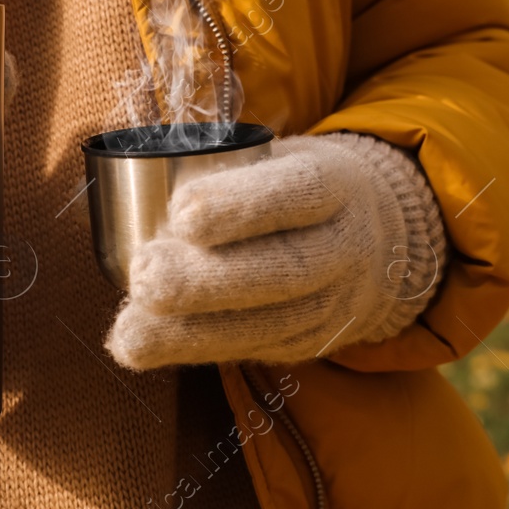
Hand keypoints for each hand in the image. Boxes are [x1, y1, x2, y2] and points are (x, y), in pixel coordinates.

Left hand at [106, 133, 445, 368]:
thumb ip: (225, 168)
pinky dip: (196, 350)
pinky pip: (254, 350)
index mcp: (336, 184)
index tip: (181, 211)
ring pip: (269, 323)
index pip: (299, 193)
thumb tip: (133, 181)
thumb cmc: (297, 189)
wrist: (379, 241)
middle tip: (144, 277)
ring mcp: (334, 301)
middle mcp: (345, 246)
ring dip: (191, 331)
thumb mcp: (281, 158)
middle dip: (207, 280)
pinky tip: (145, 349)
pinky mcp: (311, 341)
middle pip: (284, 269)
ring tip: (130, 332)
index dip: (242, 205)